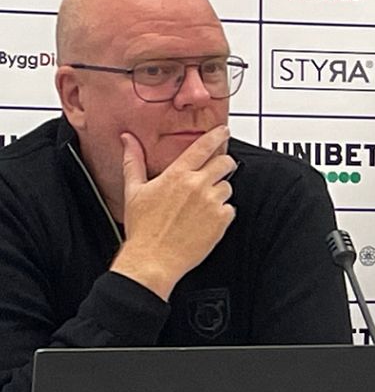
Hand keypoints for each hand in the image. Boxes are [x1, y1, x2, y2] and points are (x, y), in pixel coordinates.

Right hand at [110, 126, 236, 299]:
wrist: (153, 259)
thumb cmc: (142, 229)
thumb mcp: (133, 190)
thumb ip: (133, 161)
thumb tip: (127, 139)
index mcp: (177, 175)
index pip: (204, 146)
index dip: (216, 136)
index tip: (223, 131)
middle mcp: (197, 185)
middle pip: (225, 162)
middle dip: (224, 164)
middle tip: (217, 172)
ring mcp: (212, 203)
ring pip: (228, 186)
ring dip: (220, 191)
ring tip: (203, 205)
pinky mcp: (222, 220)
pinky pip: (231, 209)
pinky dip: (223, 212)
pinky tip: (206, 220)